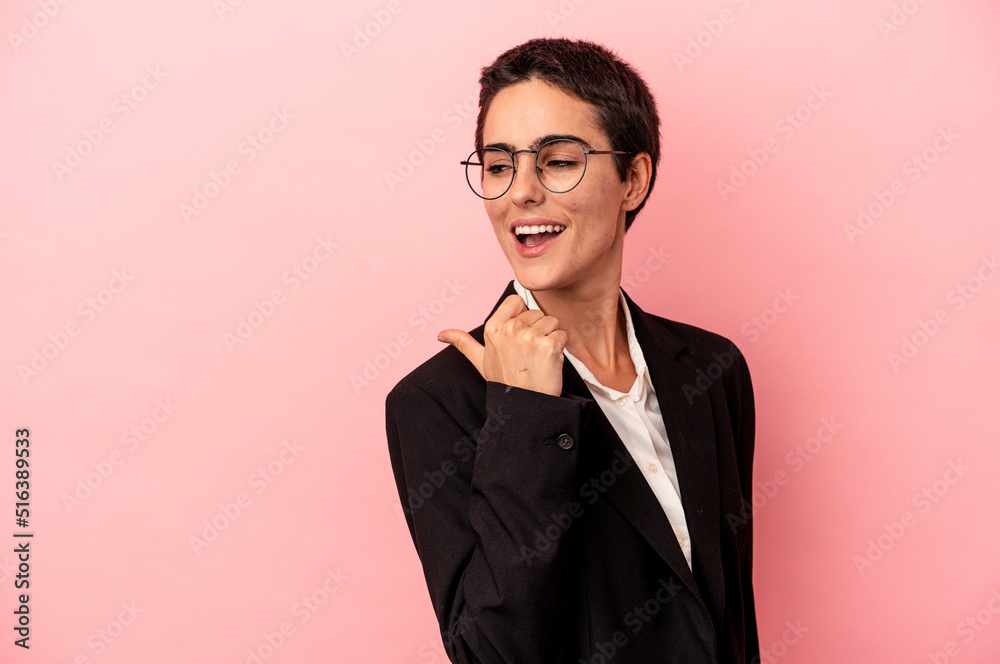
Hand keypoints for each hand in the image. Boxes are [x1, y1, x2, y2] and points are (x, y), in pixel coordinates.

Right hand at [438, 294, 565, 396]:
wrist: (523, 406)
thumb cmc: (505, 382)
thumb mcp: (480, 361)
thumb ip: (463, 343)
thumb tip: (441, 334)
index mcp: (493, 328)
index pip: (516, 301)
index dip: (522, 316)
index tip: (520, 335)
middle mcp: (510, 329)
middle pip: (536, 312)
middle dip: (538, 330)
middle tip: (529, 354)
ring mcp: (530, 337)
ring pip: (551, 322)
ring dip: (550, 338)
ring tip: (539, 358)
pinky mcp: (549, 346)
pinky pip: (562, 334)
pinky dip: (560, 347)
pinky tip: (549, 362)